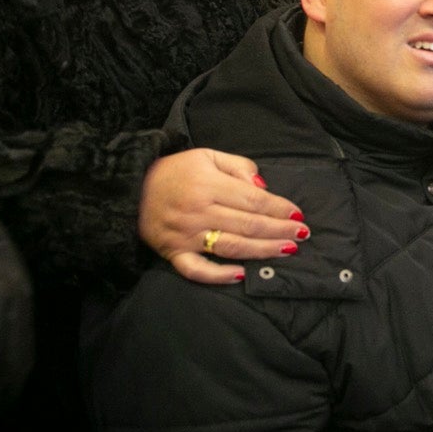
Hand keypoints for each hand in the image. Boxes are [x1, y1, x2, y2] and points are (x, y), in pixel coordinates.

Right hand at [139, 148, 306, 283]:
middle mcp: (197, 211)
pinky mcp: (172, 253)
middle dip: (279, 230)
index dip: (279, 208)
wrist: (129, 187)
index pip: (253, 200)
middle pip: (248, 225)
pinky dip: (218, 276)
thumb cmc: (175, 171)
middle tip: (303, 235)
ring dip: (262, 251)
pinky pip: (196, 270)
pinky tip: (242, 275)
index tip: (298, 216)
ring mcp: (185, 235)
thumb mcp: (207, 156)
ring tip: (287, 251)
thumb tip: (263, 187)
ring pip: (231, 247)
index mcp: (207, 184)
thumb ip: (239, 166)